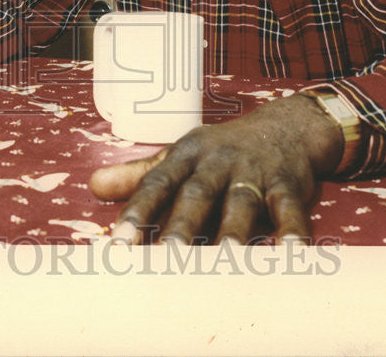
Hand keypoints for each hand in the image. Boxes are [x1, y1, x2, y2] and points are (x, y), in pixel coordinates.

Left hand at [89, 94, 343, 243]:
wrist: (285, 126)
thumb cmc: (221, 150)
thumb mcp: (180, 155)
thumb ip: (139, 175)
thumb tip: (93, 185)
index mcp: (186, 155)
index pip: (157, 183)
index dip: (137, 212)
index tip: (119, 243)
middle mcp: (218, 162)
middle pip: (197, 195)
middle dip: (181, 226)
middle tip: (165, 257)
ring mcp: (253, 173)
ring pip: (241, 204)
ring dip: (233, 231)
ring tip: (225, 260)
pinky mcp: (287, 185)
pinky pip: (289, 209)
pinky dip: (292, 231)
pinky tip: (291, 253)